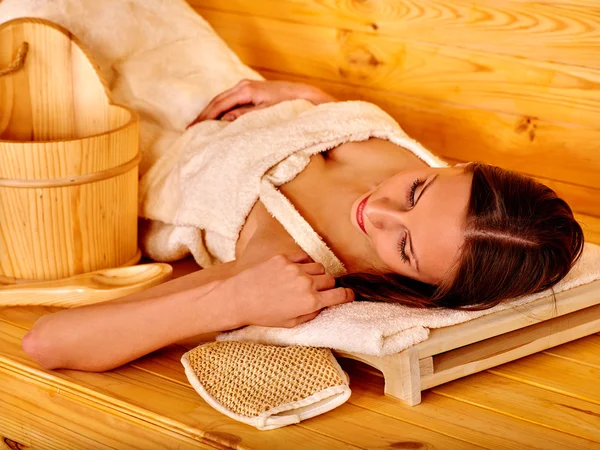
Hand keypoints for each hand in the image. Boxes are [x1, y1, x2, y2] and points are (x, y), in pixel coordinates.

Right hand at [188, 80, 335, 126]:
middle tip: (190, 131)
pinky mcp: (252, 92)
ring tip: (200, 127)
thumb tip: (225, 119)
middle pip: (217, 101)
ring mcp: (247, 87)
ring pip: (223, 101)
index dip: (205, 118)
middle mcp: (243, 86)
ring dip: (211, 113)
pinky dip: (221, 110)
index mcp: (245, 90)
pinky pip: (231, 101)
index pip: (218, 105)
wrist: (305, 97)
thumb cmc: (288, 107)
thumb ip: (245, 116)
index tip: (193, 129)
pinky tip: (217, 120)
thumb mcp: (267, 114)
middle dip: (203, 115)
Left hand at [221, 252, 353, 328]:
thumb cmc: (263, 314)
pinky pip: (304, 257)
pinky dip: (305, 263)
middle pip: (331, 280)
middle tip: (319, 291)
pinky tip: (298, 270)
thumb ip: (311, 314)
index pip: (340, 295)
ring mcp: (296, 269)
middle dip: (328, 286)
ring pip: (319, 267)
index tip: (349, 295)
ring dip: (317, 274)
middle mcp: (306, 283)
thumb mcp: (291, 323)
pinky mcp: (285, 258)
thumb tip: (323, 305)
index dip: (348, 295)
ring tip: (306, 281)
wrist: (239, 298)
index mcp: (310, 302)